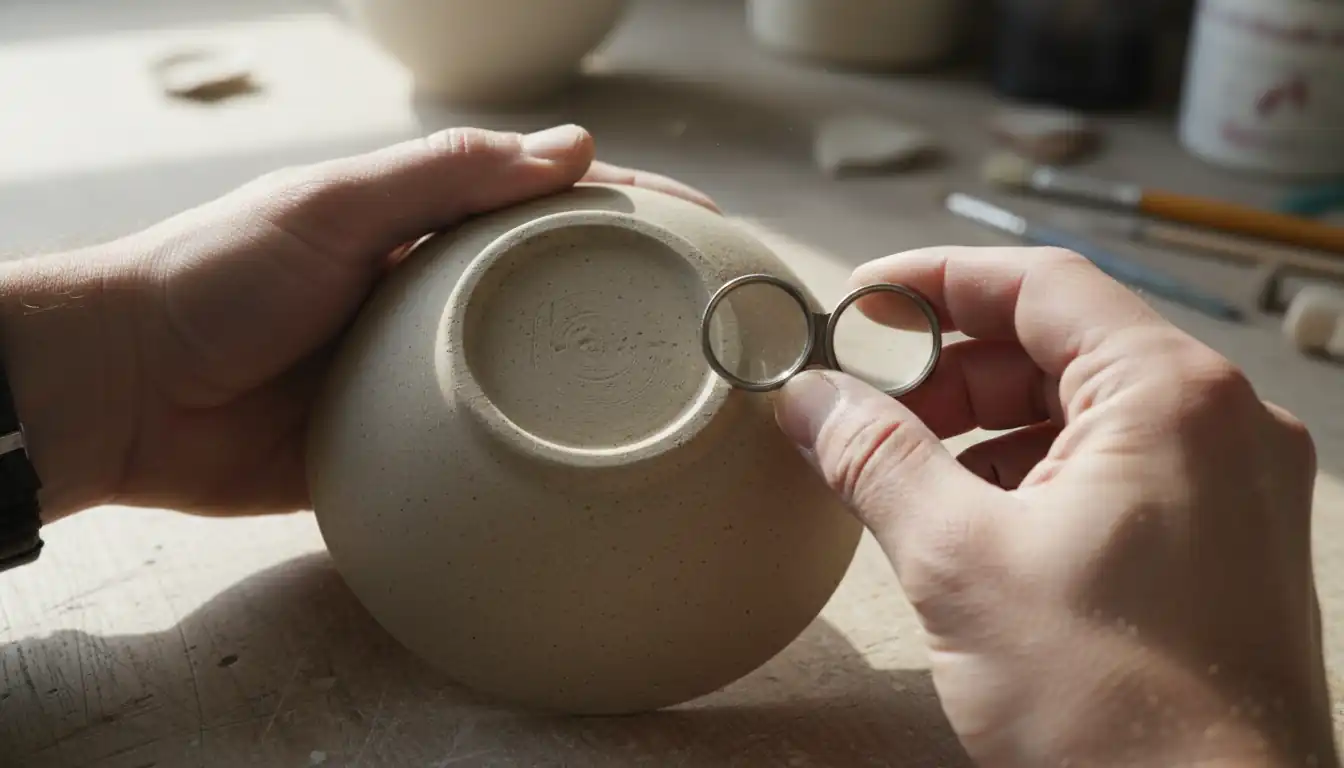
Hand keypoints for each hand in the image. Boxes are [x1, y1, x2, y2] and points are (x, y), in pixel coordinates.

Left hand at [0, 124, 716, 520]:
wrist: (127, 392)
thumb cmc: (217, 276)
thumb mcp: (333, 206)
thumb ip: (445, 177)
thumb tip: (572, 147)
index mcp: (426, 228)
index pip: (550, 204)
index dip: (631, 206)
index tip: (707, 228)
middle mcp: (436, 298)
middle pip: (555, 291)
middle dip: (633, 299)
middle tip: (713, 328)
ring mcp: (424, 376)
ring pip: (530, 378)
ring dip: (593, 387)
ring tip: (678, 410)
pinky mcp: (403, 448)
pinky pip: (485, 454)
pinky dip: (533, 461)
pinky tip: (587, 478)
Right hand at [773, 247, 1336, 765]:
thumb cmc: (1112, 706)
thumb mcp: (960, 564)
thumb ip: (874, 460)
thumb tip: (808, 398)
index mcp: (1171, 396)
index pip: (1039, 284)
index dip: (935, 281)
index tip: (860, 302)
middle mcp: (1221, 422)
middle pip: (1060, 345)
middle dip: (949, 369)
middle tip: (864, 403)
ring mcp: (1235, 484)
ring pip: (1086, 410)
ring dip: (985, 426)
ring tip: (905, 471)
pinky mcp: (1227, 542)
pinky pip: (1116, 469)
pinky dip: (1034, 475)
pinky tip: (972, 521)